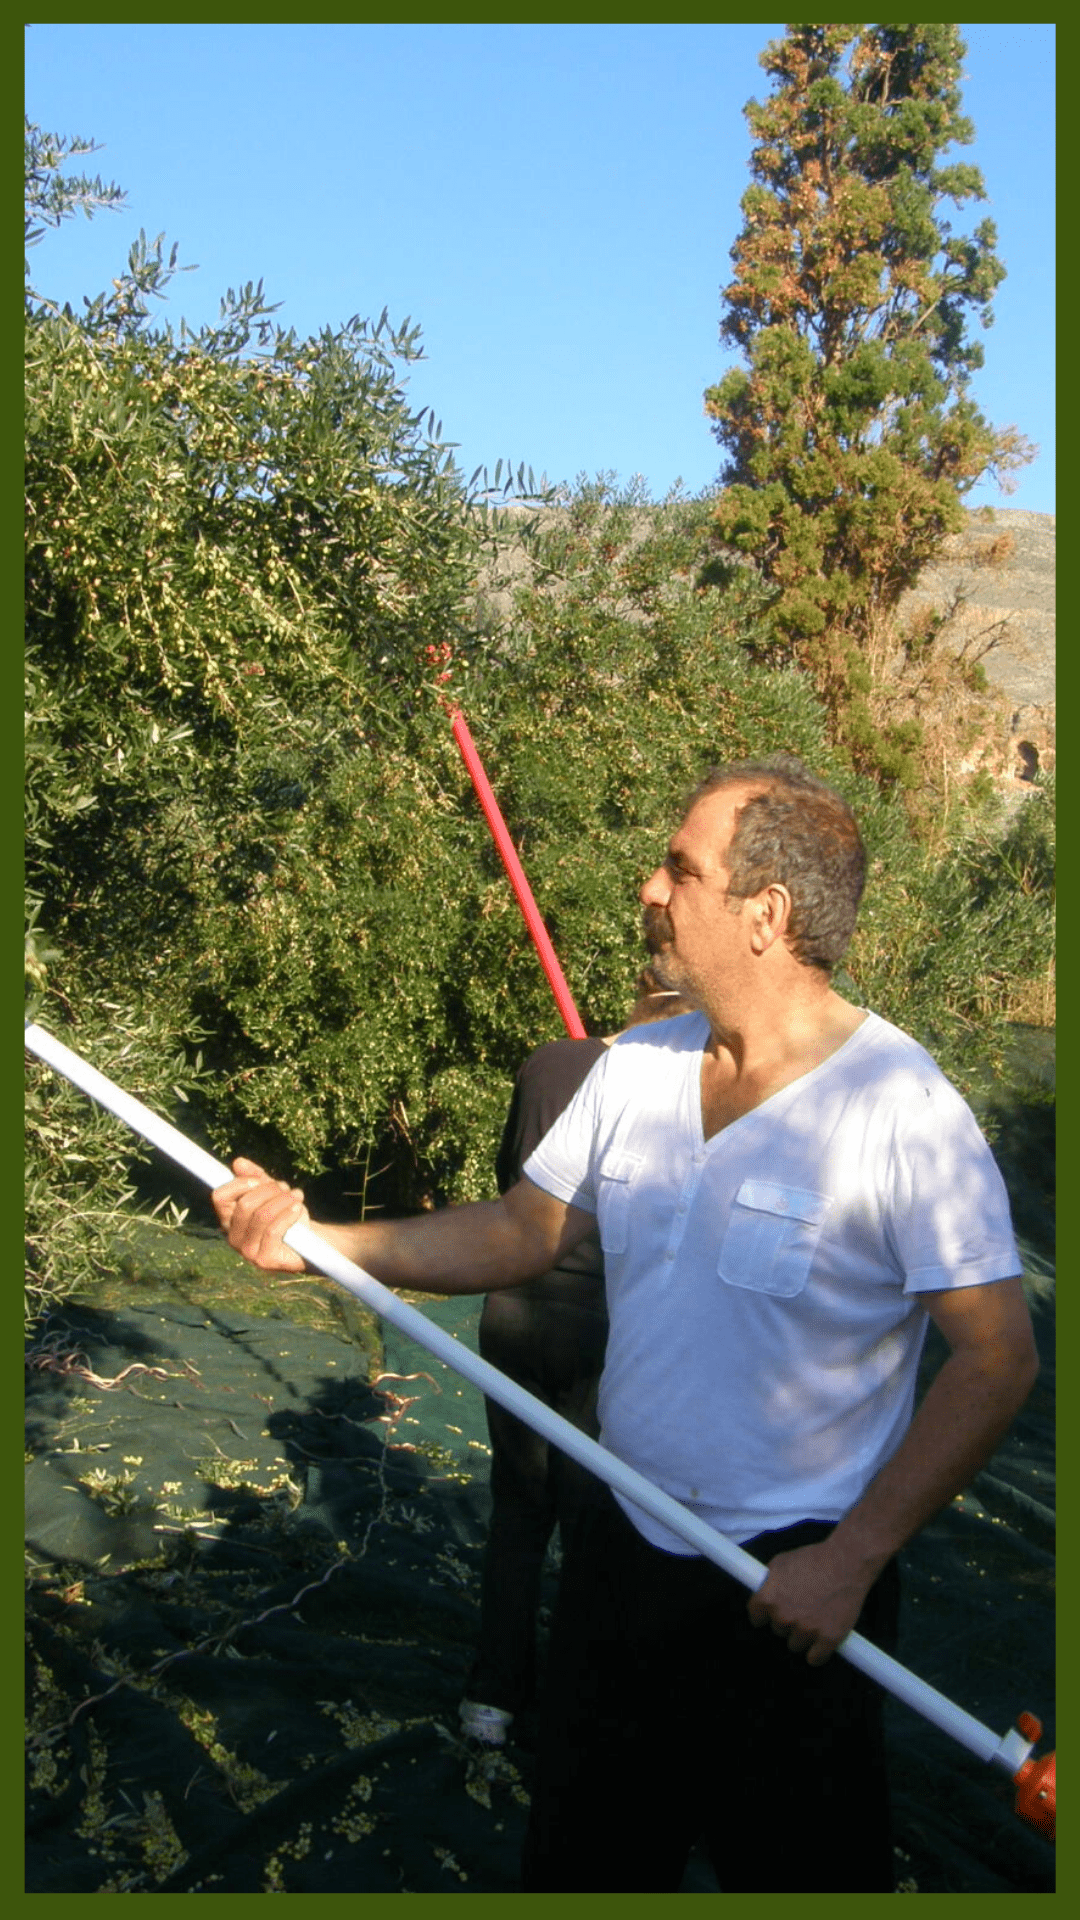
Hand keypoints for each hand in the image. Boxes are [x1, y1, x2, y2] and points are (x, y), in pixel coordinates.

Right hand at [211, 1156, 309, 1272]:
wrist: (310, 1241)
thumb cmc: (287, 1214)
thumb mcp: (272, 1191)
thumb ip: (255, 1177)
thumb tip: (238, 1163)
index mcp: (229, 1220)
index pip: (220, 1197)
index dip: (240, 1183)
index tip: (260, 1179)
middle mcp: (233, 1237)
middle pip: (245, 1204)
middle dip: (269, 1191)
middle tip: (286, 1189)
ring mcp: (247, 1251)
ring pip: (261, 1215)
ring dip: (283, 1200)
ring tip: (296, 1196)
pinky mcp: (264, 1260)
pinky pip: (273, 1230)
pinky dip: (288, 1214)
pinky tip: (298, 1208)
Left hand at [745, 1538, 874, 1666]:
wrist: (846, 1562)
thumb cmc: (815, 1559)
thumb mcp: (781, 1562)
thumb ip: (767, 1583)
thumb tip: (760, 1596)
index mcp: (768, 1598)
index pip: (756, 1618)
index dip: (765, 1614)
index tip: (771, 1613)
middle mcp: (783, 1616)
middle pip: (778, 1631)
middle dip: (788, 1620)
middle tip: (803, 1606)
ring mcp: (806, 1630)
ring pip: (795, 1645)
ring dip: (803, 1635)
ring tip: (816, 1616)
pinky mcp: (827, 1639)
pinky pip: (815, 1658)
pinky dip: (818, 1653)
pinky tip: (822, 1639)